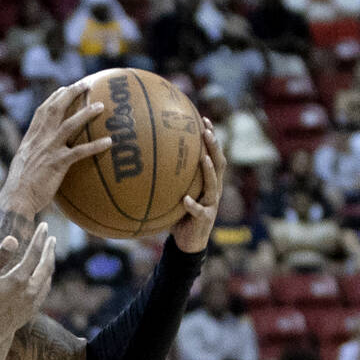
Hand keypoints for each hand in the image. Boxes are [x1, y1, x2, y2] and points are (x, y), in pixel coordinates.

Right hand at [0, 82, 113, 216]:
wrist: (16, 199)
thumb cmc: (20, 186)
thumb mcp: (23, 163)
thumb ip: (33, 152)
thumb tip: (42, 152)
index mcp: (31, 138)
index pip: (43, 110)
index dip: (55, 97)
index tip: (66, 88)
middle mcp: (40, 139)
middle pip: (56, 109)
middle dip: (71, 93)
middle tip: (87, 83)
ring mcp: (49, 150)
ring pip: (69, 125)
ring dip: (86, 113)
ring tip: (101, 105)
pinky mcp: (58, 164)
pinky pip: (80, 152)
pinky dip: (95, 146)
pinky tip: (109, 142)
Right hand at [0, 222, 56, 354]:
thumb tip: (13, 239)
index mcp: (18, 279)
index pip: (34, 253)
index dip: (39, 238)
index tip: (44, 225)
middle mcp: (30, 290)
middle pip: (46, 265)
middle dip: (49, 249)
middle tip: (51, 237)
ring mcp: (32, 303)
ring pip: (47, 279)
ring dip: (49, 265)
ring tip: (49, 256)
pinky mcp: (30, 313)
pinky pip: (44, 292)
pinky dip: (46, 280)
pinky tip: (43, 281)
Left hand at [170, 118, 225, 253]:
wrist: (188, 241)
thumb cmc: (179, 214)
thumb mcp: (173, 193)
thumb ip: (165, 178)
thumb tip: (141, 159)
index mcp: (207, 181)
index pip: (212, 154)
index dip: (211, 136)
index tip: (203, 118)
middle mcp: (213, 189)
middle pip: (219, 163)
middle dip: (214, 146)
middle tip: (206, 130)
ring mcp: (211, 203)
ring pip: (213, 184)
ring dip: (209, 170)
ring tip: (203, 158)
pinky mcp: (206, 219)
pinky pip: (199, 211)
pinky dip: (192, 205)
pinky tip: (185, 200)